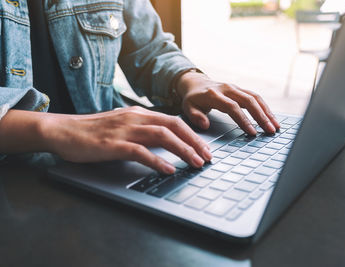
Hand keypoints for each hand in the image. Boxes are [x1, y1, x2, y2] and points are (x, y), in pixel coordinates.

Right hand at [42, 106, 211, 173]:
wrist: (63, 130)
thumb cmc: (93, 130)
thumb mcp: (122, 125)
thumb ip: (143, 130)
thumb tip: (166, 141)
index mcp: (139, 113)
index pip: (174, 120)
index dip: (193, 134)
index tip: (205, 148)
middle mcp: (135, 118)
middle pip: (174, 126)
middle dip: (194, 142)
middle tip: (208, 157)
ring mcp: (125, 130)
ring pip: (162, 136)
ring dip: (182, 150)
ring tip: (196, 163)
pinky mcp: (113, 144)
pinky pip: (140, 151)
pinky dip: (157, 160)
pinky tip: (169, 169)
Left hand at [176, 72, 279, 134]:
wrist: (196, 83)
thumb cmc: (193, 99)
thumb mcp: (187, 108)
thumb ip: (195, 116)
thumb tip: (205, 125)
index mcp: (214, 94)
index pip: (232, 107)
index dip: (243, 119)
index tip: (252, 132)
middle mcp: (227, 88)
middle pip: (248, 101)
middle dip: (261, 116)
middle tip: (270, 130)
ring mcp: (235, 87)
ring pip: (255, 98)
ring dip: (267, 112)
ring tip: (275, 126)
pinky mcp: (241, 89)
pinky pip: (256, 97)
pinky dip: (265, 108)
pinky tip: (271, 118)